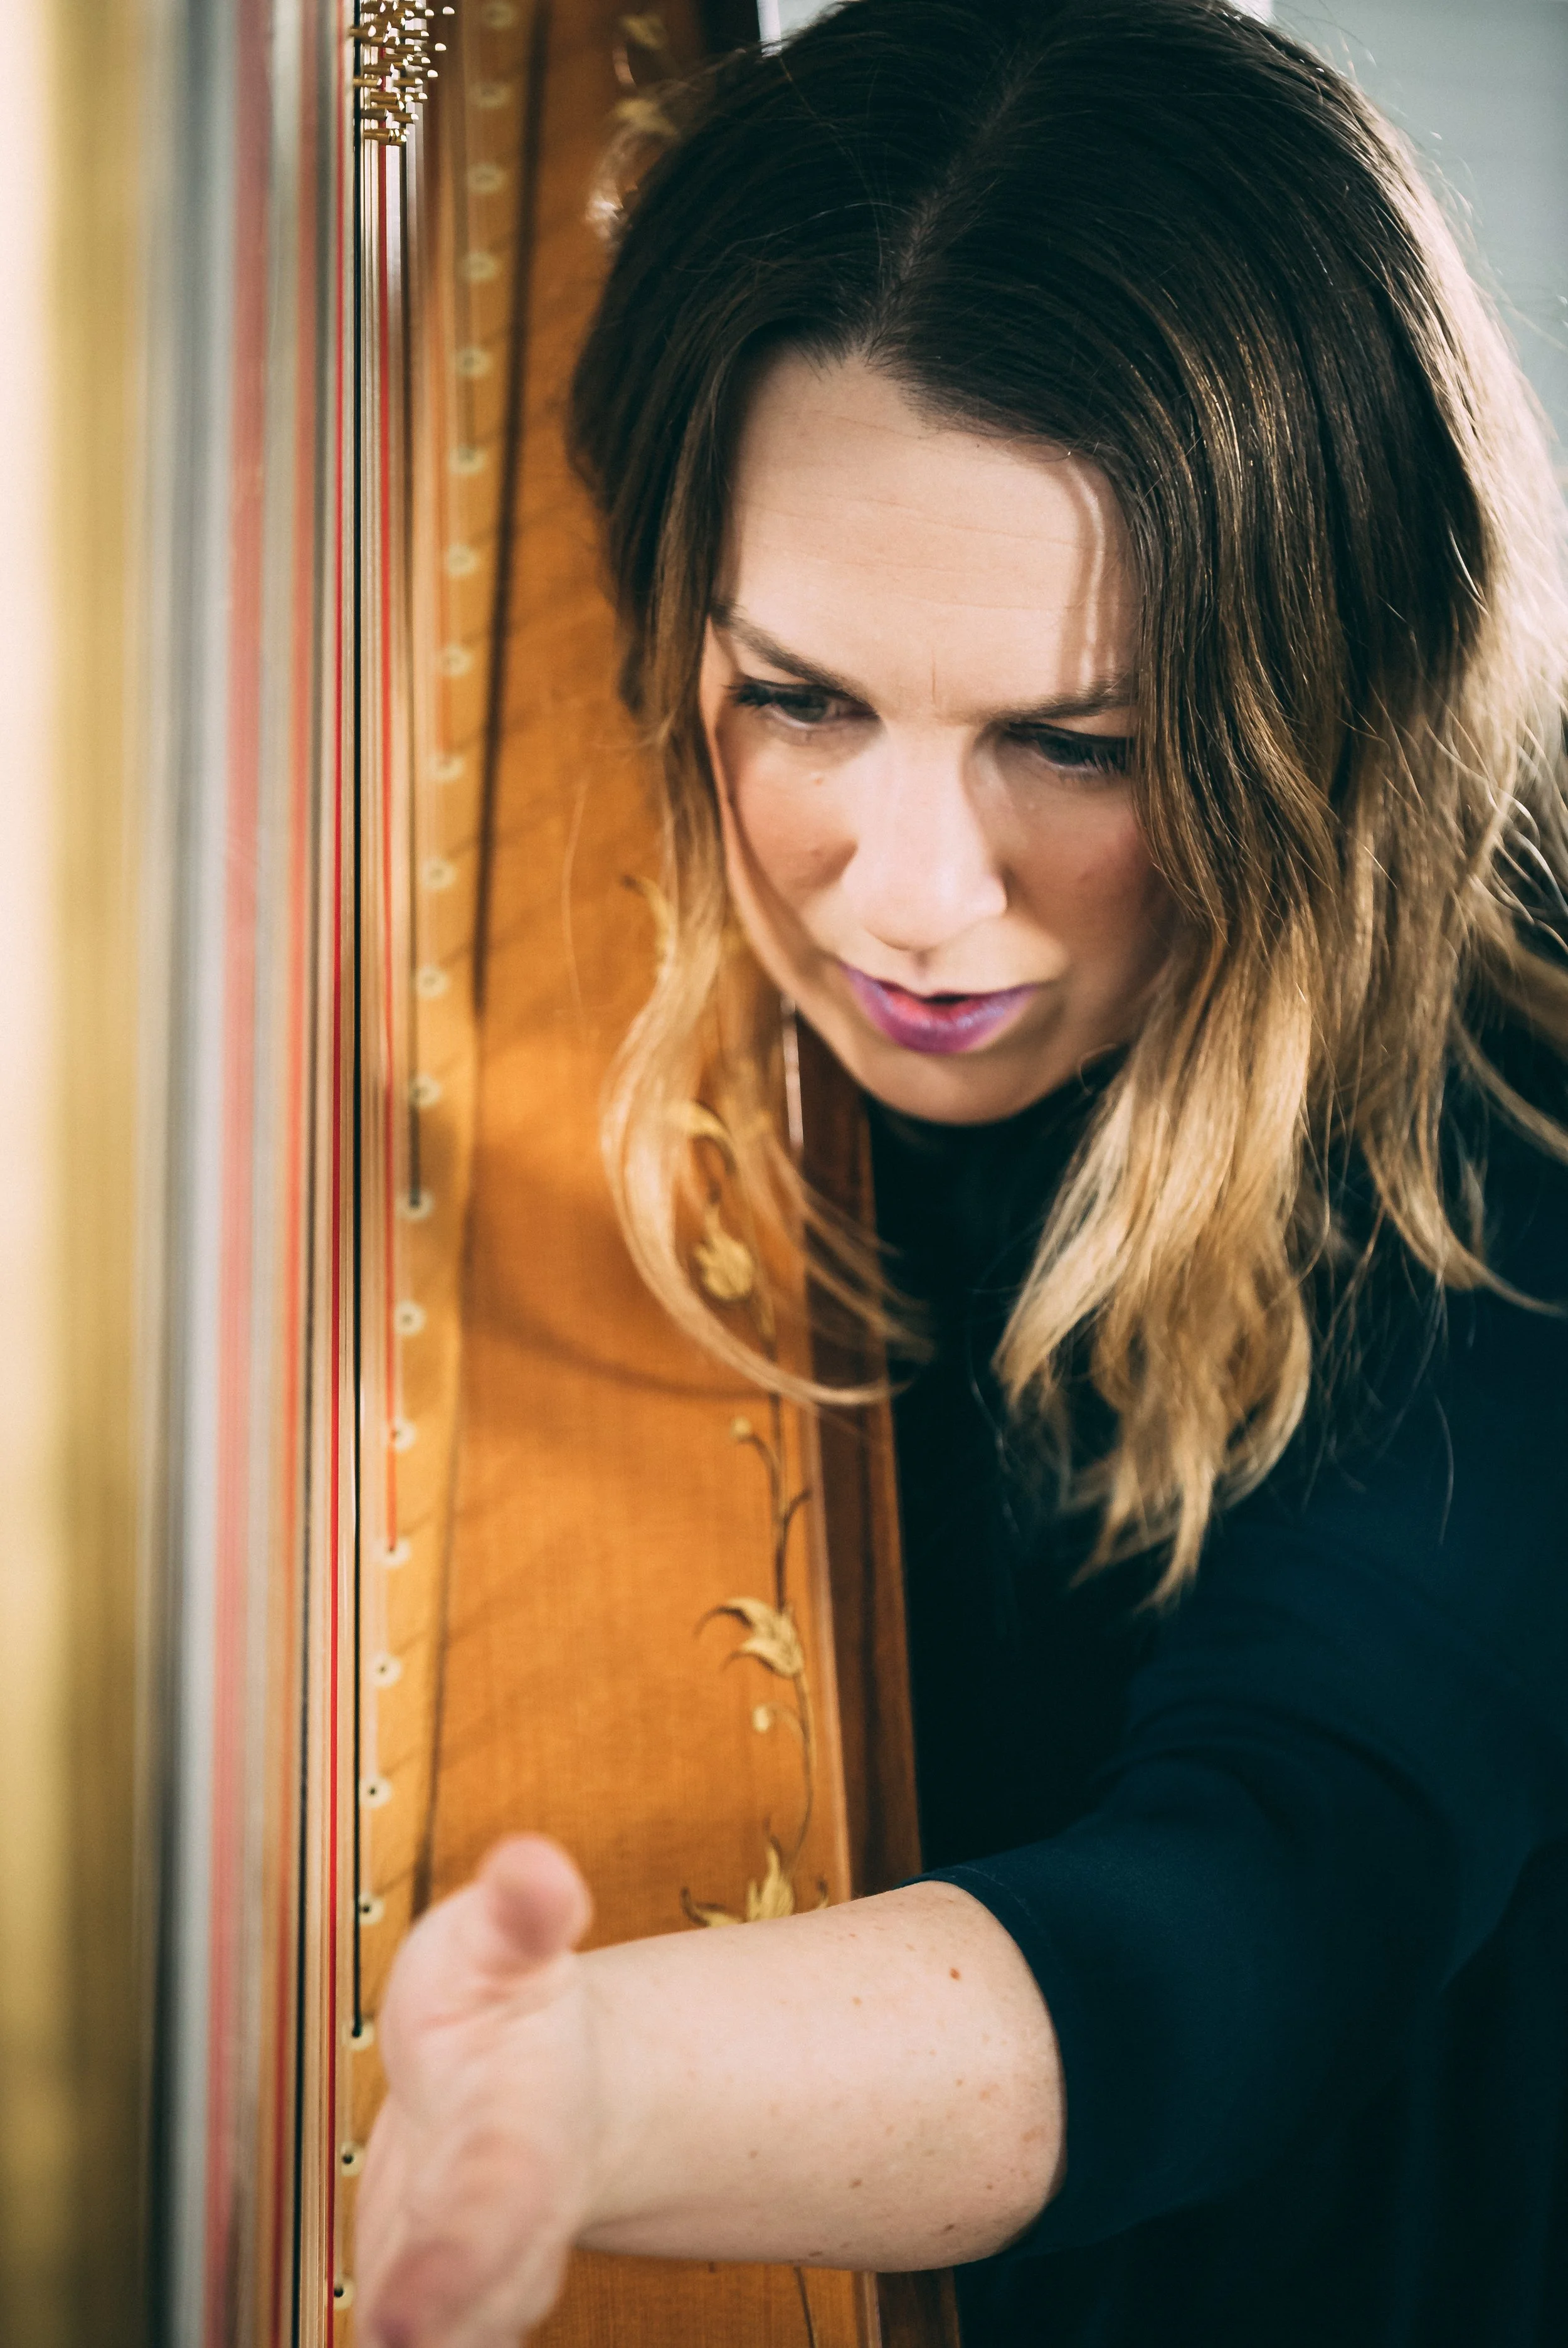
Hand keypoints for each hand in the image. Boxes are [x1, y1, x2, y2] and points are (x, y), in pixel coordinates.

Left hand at [356, 1836, 599, 2347]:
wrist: (534, 2084)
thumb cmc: (507, 2007)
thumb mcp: (505, 1941)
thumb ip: (520, 1911)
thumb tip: (536, 1867)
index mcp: (523, 2146)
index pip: (493, 2213)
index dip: (454, 2272)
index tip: (402, 2322)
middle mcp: (500, 2238)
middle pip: (473, 2311)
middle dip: (435, 2331)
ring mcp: (460, 2287)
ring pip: (454, 2337)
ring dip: (414, 2347)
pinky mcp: (417, 2309)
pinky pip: (406, 2342)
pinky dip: (385, 2343)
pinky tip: (338, 2347)